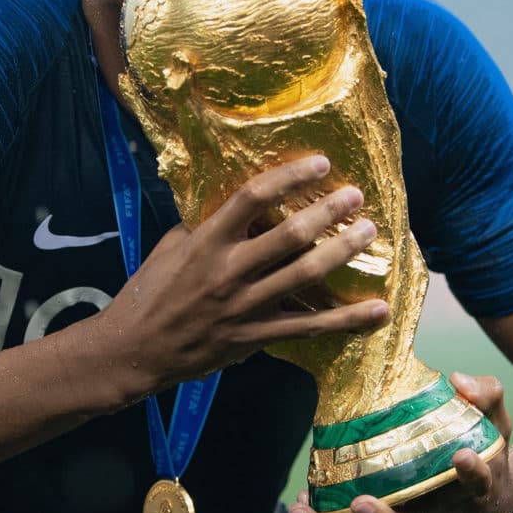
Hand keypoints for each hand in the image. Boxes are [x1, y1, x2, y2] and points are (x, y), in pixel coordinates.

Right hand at [103, 155, 390, 388]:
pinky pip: (310, 327)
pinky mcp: (256, 337)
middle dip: (328, 212)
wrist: (135, 349)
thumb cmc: (151, 291)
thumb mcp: (172, 247)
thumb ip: (207, 226)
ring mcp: (245, 307)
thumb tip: (244, 206)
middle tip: (356, 196)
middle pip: (289, 235)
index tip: (320, 164)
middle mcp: (228, 271)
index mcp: (206, 241)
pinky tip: (378, 310)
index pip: (252, 197)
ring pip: (304, 275)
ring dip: (342, 251)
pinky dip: (347, 320)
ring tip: (369, 232)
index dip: (289, 177)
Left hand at [289, 373, 512, 512]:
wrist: (494, 512)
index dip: (473, 472)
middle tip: (360, 504)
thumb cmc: (489, 455)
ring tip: (300, 510)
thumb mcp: (496, 423)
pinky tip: (300, 506)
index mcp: (478, 490)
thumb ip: (485, 394)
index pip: (480, 482)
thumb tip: (458, 380)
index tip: (463, 457)